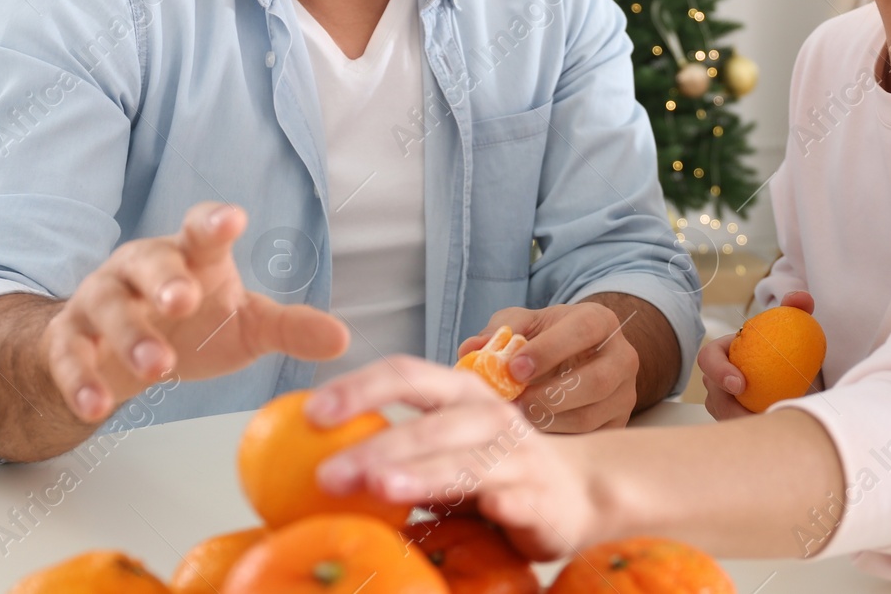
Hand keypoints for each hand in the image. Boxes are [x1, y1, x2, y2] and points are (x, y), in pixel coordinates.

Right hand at [40, 202, 348, 422]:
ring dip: (129, 336)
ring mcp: (101, 299)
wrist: (117, 352)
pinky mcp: (69, 338)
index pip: (202, 229)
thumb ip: (290, 328)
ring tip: (157, 368)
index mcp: (190, 256)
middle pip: (148, 262)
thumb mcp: (246, 325)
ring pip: (106, 306)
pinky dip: (81, 378)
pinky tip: (98, 406)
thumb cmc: (194, 326)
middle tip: (183, 300)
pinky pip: (68, 353)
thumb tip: (343, 339)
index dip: (214, 222)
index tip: (231, 220)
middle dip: (165, 279)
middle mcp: (140, 269)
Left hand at [309, 357, 605, 559]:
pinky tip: (462, 517)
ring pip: (462, 461)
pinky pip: (507, 500)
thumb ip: (394, 450)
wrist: (579, 490)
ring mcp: (516, 456)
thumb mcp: (444, 448)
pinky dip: (487, 505)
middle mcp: (488, 416)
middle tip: (325, 473)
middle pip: (427, 421)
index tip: (311, 412)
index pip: (405, 374)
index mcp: (460, 393)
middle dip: (375, 444)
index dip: (359, 388)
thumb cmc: (493, 467)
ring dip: (418, 474)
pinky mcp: (537, 497)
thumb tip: (311, 465)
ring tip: (377, 488)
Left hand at [457, 302, 638, 432]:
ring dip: (547, 421)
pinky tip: (531, 434)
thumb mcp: (525, 324)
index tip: (514, 369)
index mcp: (600, 321)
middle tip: (512, 404)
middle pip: (595, 381)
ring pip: (590, 416)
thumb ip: (498, 332)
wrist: (581, 357)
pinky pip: (588, 439)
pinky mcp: (618, 423)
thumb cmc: (547, 338)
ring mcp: (625, 393)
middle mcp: (622, 357)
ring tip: (515, 421)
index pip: (583, 331)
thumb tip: (469, 350)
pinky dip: (556, 438)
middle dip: (548, 395)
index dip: (548, 350)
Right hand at [698, 290, 814, 421]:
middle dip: (727, 409)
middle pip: (713, 396)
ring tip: (772, 429)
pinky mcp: (738, 424)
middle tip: (755, 415)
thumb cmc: (788, 349)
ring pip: (726, 418)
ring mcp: (725, 404)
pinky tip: (776, 436)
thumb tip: (801, 298)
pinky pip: (742, 432)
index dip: (718, 371)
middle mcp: (718, 380)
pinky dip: (756, 434)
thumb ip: (796, 310)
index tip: (740, 383)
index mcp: (724, 353)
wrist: (798, 378)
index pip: (708, 359)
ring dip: (745, 425)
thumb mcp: (794, 329)